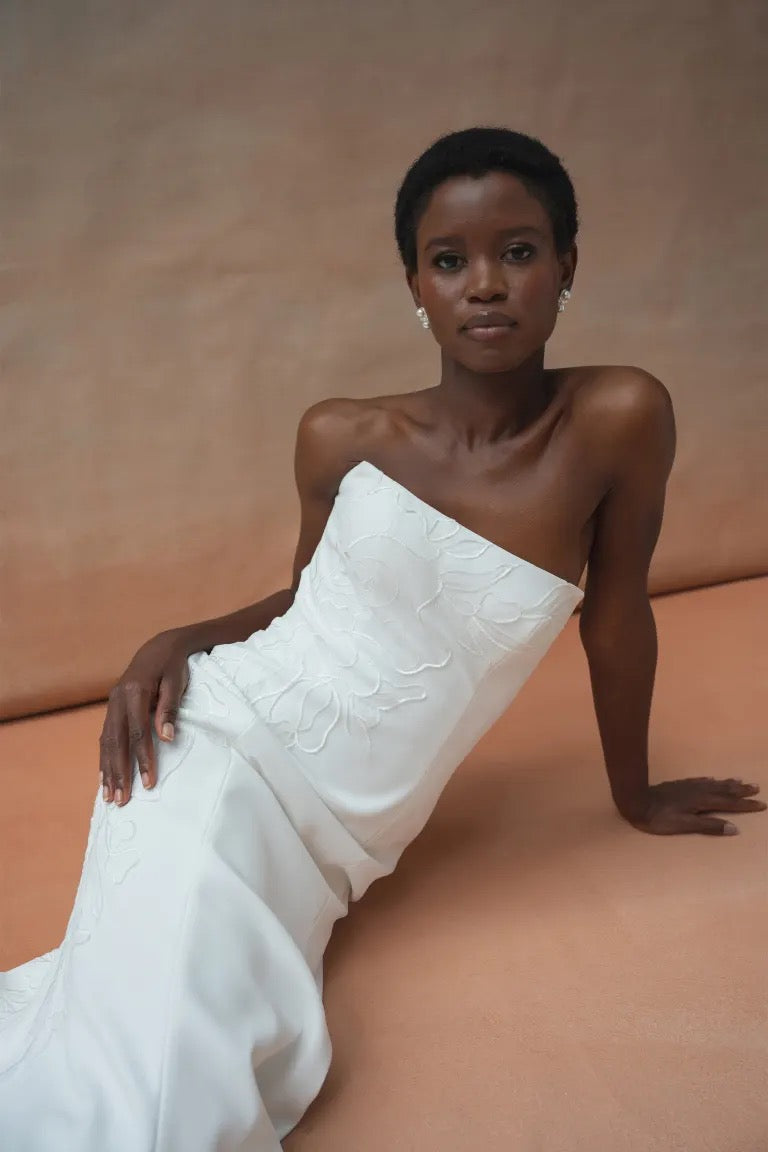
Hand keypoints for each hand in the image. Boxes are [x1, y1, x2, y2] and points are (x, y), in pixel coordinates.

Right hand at [99, 632, 189, 806]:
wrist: (160, 646)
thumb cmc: (174, 666)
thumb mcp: (177, 683)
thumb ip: (170, 709)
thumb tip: (167, 739)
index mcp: (135, 691)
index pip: (138, 733)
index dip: (143, 759)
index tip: (149, 783)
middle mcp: (118, 698)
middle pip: (116, 741)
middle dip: (118, 773)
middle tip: (121, 800)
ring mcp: (112, 703)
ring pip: (106, 741)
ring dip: (107, 770)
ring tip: (109, 796)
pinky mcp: (112, 707)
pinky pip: (105, 736)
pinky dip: (104, 757)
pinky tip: (104, 776)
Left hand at [625, 777, 765, 835]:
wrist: (635, 801)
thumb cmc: (658, 818)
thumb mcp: (684, 826)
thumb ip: (708, 826)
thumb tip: (734, 828)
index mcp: (701, 802)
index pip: (728, 803)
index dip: (745, 805)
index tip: (761, 804)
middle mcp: (697, 792)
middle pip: (723, 790)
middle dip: (740, 790)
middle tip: (756, 787)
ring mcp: (687, 787)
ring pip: (713, 784)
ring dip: (727, 783)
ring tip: (740, 780)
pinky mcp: (678, 785)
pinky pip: (699, 781)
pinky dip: (709, 780)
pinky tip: (711, 779)